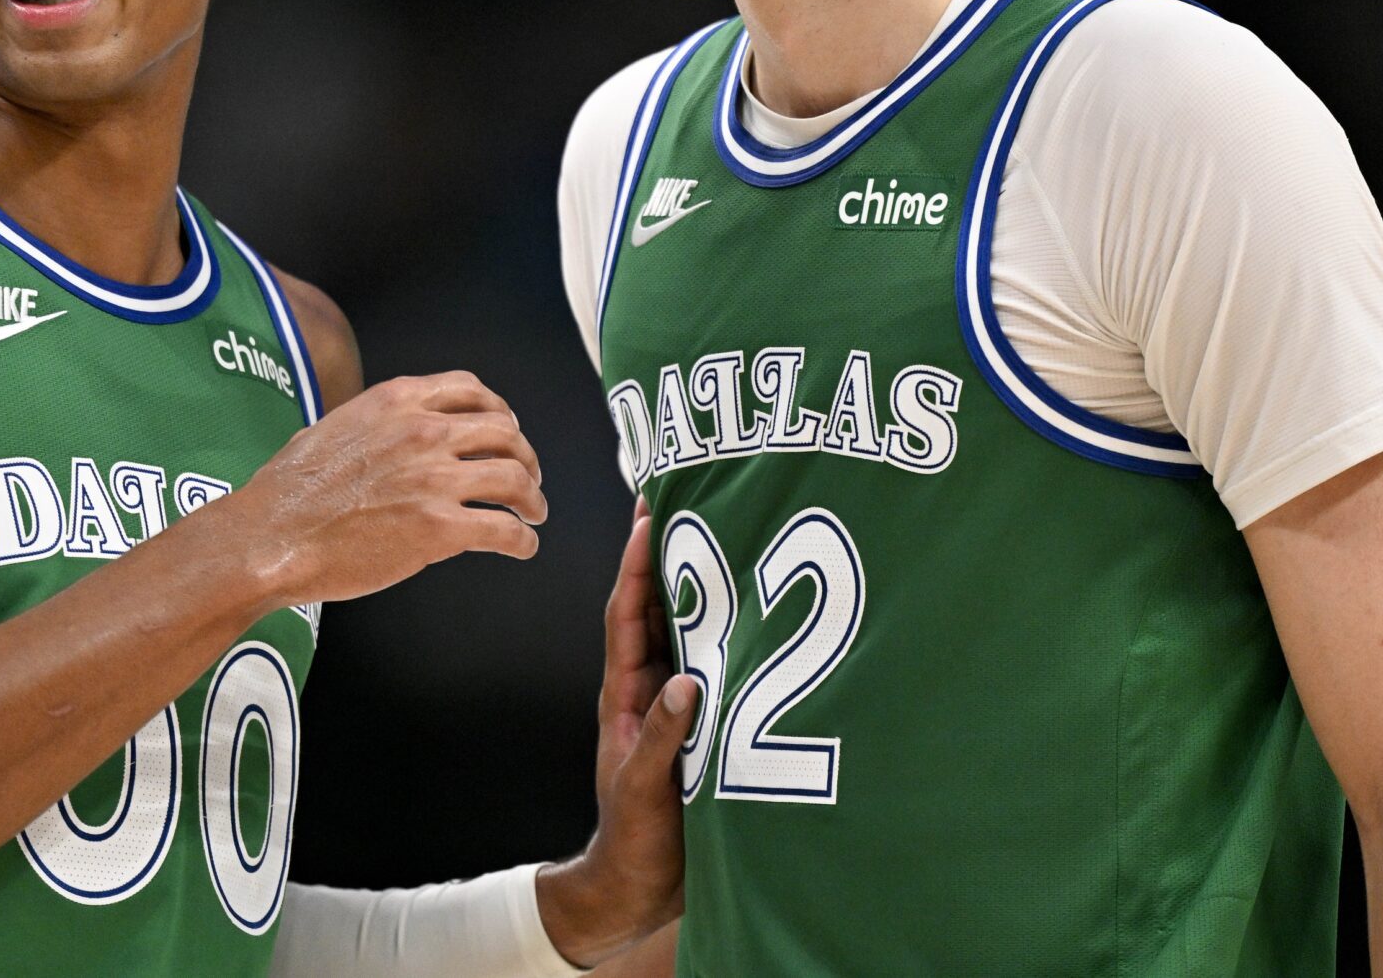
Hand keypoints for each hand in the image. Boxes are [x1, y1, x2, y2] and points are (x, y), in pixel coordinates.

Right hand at [226, 370, 546, 606]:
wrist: (272, 535)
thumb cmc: (289, 491)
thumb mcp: (332, 427)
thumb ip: (373, 425)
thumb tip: (384, 437)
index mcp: (397, 402)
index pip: (471, 390)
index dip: (498, 411)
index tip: (505, 430)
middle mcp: (424, 432)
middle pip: (504, 432)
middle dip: (524, 456)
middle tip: (528, 478)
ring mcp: (435, 480)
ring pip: (515, 478)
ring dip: (532, 498)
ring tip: (533, 513)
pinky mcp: (439, 529)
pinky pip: (503, 530)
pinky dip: (522, 540)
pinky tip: (522, 547)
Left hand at [536, 499, 696, 967]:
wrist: (641, 887)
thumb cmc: (636, 841)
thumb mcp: (645, 791)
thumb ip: (666, 739)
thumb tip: (690, 683)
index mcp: (625, 696)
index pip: (626, 615)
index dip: (636, 564)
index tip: (648, 512)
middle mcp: (650, 687)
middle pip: (658, 606)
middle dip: (669, 553)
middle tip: (688, 495)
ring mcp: (676, 702)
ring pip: (688, 629)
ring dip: (701, 582)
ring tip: (726, 529)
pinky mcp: (703, 720)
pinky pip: (715, 661)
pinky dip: (729, 629)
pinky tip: (757, 604)